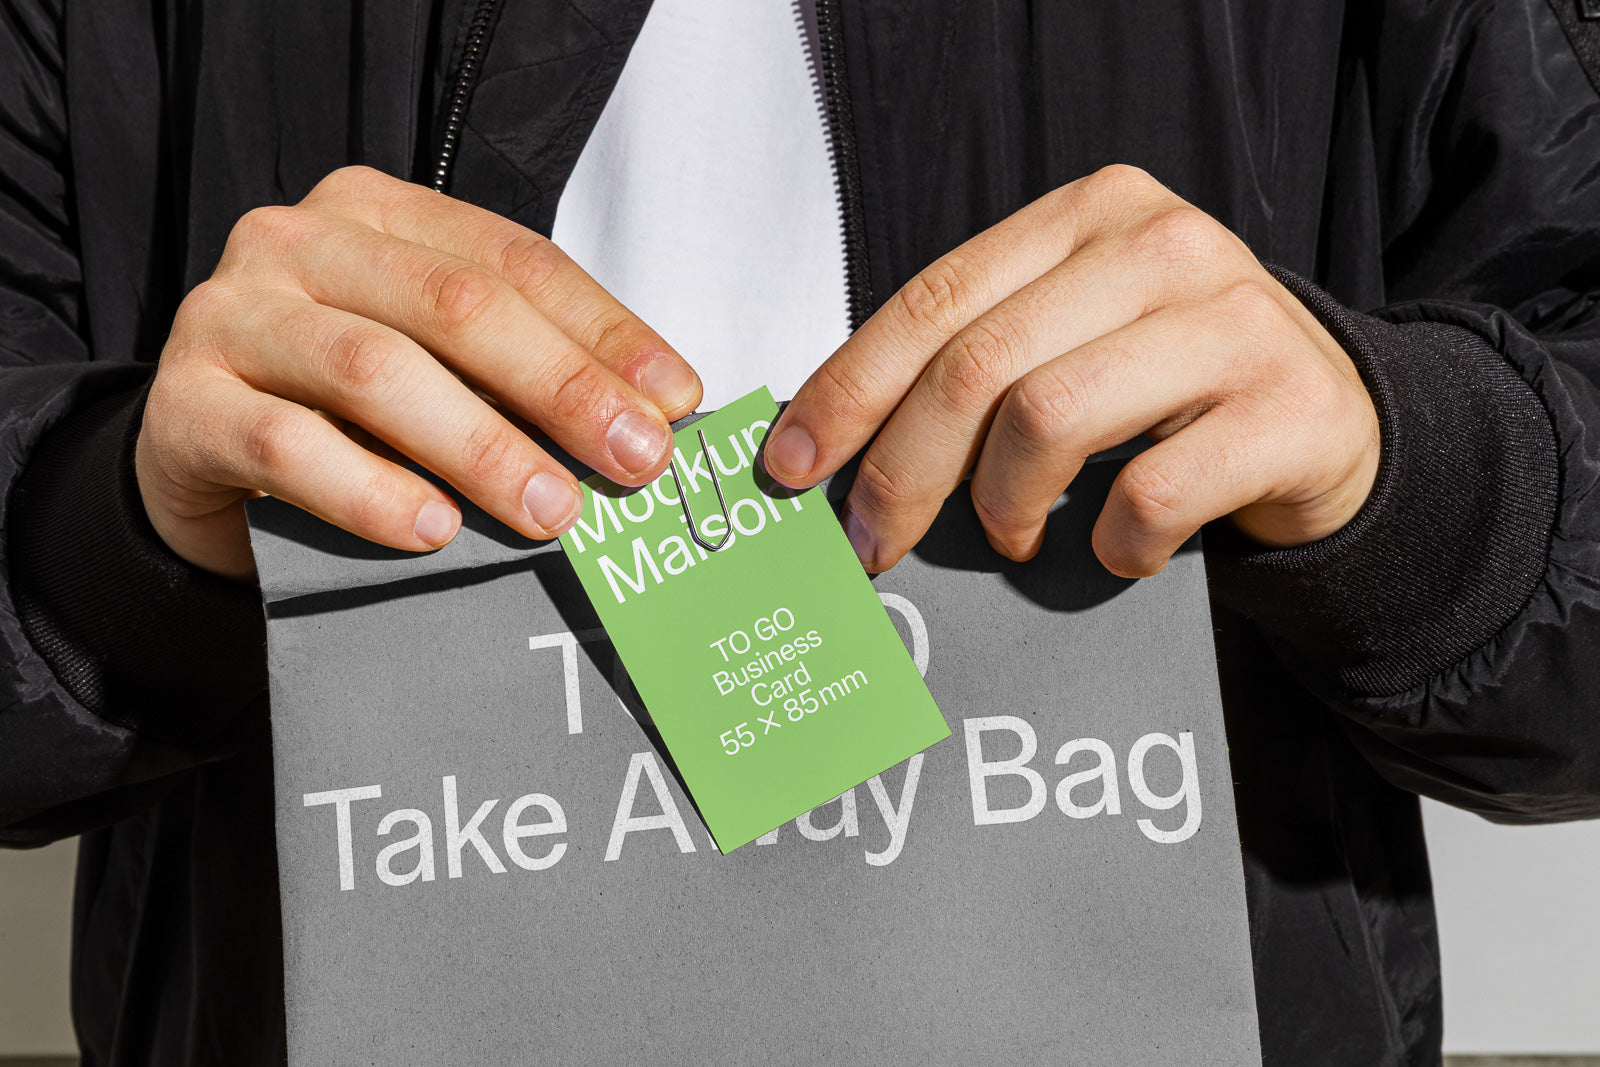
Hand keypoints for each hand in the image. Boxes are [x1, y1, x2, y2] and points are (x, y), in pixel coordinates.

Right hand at [137, 166, 700, 580]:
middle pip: (456, 305)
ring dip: (480, 447)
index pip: (513, 260)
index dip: (604, 331)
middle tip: (634, 462)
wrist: (202, 450)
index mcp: (380, 214)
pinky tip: (434, 531)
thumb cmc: (342, 405)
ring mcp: (234, 315)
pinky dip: (371, 492)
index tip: (674, 400)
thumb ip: (518, 371)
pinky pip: (289, 445)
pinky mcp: (187, 402)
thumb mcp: (436, 364)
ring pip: (377, 370)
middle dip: (561, 387)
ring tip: (552, 511)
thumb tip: (647, 420)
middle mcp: (301, 243)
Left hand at [763, 165, 1378, 577]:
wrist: (1328, 419)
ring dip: (1005, 504)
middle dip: (903, 471)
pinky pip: (1150, 494)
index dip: (849, 390)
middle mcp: (1160, 245)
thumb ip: (976, 360)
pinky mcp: (1286, 408)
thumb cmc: (1174, 388)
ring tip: (1015, 535)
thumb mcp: (1073, 339)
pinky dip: (1113, 545)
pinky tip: (1118, 550)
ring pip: (1048, 418)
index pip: (934, 300)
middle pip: (976, 366)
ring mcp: (1230, 320)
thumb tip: (838, 448)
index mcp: (1088, 215)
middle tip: (878, 541)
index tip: (795, 466)